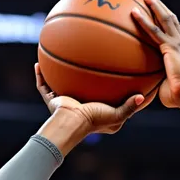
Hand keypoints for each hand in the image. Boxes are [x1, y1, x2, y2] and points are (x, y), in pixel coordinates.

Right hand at [35, 63, 150, 135]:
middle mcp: (78, 105)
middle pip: (77, 87)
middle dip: (78, 76)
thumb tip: (142, 97)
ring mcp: (65, 102)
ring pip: (59, 84)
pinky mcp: (53, 100)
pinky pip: (43, 86)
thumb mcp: (116, 115)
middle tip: (82, 60)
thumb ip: (129, 106)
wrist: (72, 122)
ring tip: (57, 57)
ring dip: (57, 73)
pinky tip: (38, 64)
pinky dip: (40, 76)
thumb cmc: (94, 120)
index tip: (107, 74)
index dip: (100, 87)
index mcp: (93, 110)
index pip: (97, 96)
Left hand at [131, 0, 179, 110]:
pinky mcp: (170, 47)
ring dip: (155, 6)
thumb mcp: (167, 87)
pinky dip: (143, 20)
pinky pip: (153, 31)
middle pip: (171, 20)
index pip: (176, 33)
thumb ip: (158, 82)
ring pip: (165, 19)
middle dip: (161, 7)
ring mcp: (177, 44)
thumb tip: (145, 88)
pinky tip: (134, 12)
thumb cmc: (179, 98)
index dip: (168, 22)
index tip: (161, 13)